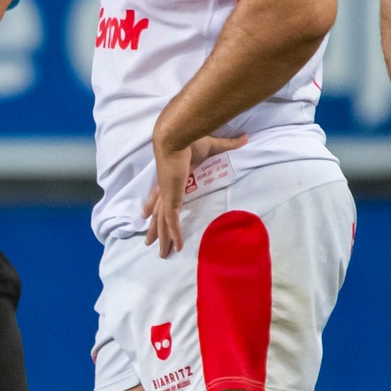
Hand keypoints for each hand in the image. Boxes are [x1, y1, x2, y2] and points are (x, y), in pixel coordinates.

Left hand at [142, 132, 247, 257]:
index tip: (145, 214)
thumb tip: (245, 137)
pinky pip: (173, 221)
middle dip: (154, 229)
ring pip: (163, 222)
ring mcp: (168, 195)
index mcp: (171, 176)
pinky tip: (177, 247)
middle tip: (149, 242)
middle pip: (157, 213)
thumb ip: (228, 144)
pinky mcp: (172, 199)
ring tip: (162, 253)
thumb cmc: (191, 138)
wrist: (177, 136)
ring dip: (163, 238)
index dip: (152, 205)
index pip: (159, 195)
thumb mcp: (212, 145)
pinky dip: (175, 234)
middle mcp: (166, 188)